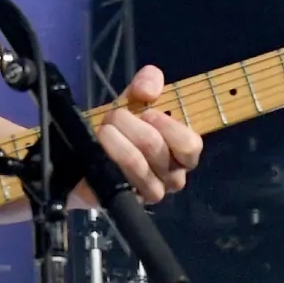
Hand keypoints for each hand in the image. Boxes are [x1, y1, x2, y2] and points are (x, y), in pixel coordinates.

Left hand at [91, 66, 202, 204]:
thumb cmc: (126, 127)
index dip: (168, 126)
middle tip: (113, 116)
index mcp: (183, 154)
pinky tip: (99, 148)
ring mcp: (151, 192)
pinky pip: (118, 178)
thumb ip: (148, 82)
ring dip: (113, 138)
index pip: (190, 145)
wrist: (93, 154)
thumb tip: (148, 91)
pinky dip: (107, 157)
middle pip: (155, 146)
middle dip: (129, 123)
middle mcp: (173, 177)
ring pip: (135, 162)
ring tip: (103, 129)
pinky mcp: (127, 200)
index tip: (148, 113)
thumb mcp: (138, 98)